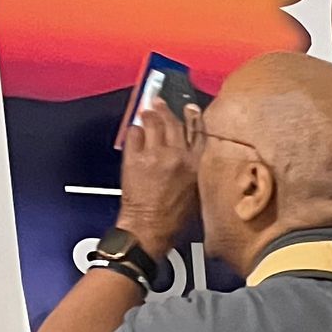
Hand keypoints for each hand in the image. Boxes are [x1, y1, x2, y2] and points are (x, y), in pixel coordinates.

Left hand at [116, 101, 197, 258]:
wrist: (150, 228)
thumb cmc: (173, 218)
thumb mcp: (196, 193)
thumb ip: (195, 169)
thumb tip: (189, 152)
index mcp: (196, 165)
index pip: (197, 132)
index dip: (193, 116)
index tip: (190, 107)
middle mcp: (176, 156)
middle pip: (173, 122)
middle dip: (166, 110)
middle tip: (160, 103)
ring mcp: (154, 155)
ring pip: (152, 123)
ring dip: (149, 114)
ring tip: (147, 111)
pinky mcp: (135, 158)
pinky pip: (134, 133)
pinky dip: (135, 130)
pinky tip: (136, 132)